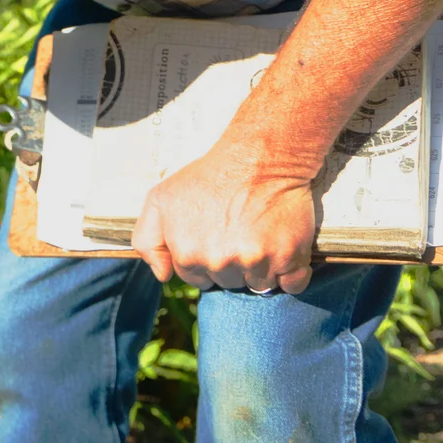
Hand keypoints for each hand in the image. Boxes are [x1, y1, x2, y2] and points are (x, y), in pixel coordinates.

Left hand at [131, 136, 316, 293]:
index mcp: (187, 254)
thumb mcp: (160, 200)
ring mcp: (256, 262)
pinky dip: (292, 273)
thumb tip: (163, 275)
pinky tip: (284, 249)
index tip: (217, 237)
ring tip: (260, 235)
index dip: (207, 260)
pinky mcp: (290, 257)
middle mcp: (220, 263)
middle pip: (229, 283)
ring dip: (262, 269)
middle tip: (239, 232)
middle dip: (232, 264)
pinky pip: (294, 285)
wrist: (258, 157)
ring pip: (259, 285)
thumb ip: (148, 240)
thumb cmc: (208, 177)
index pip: (198, 279)